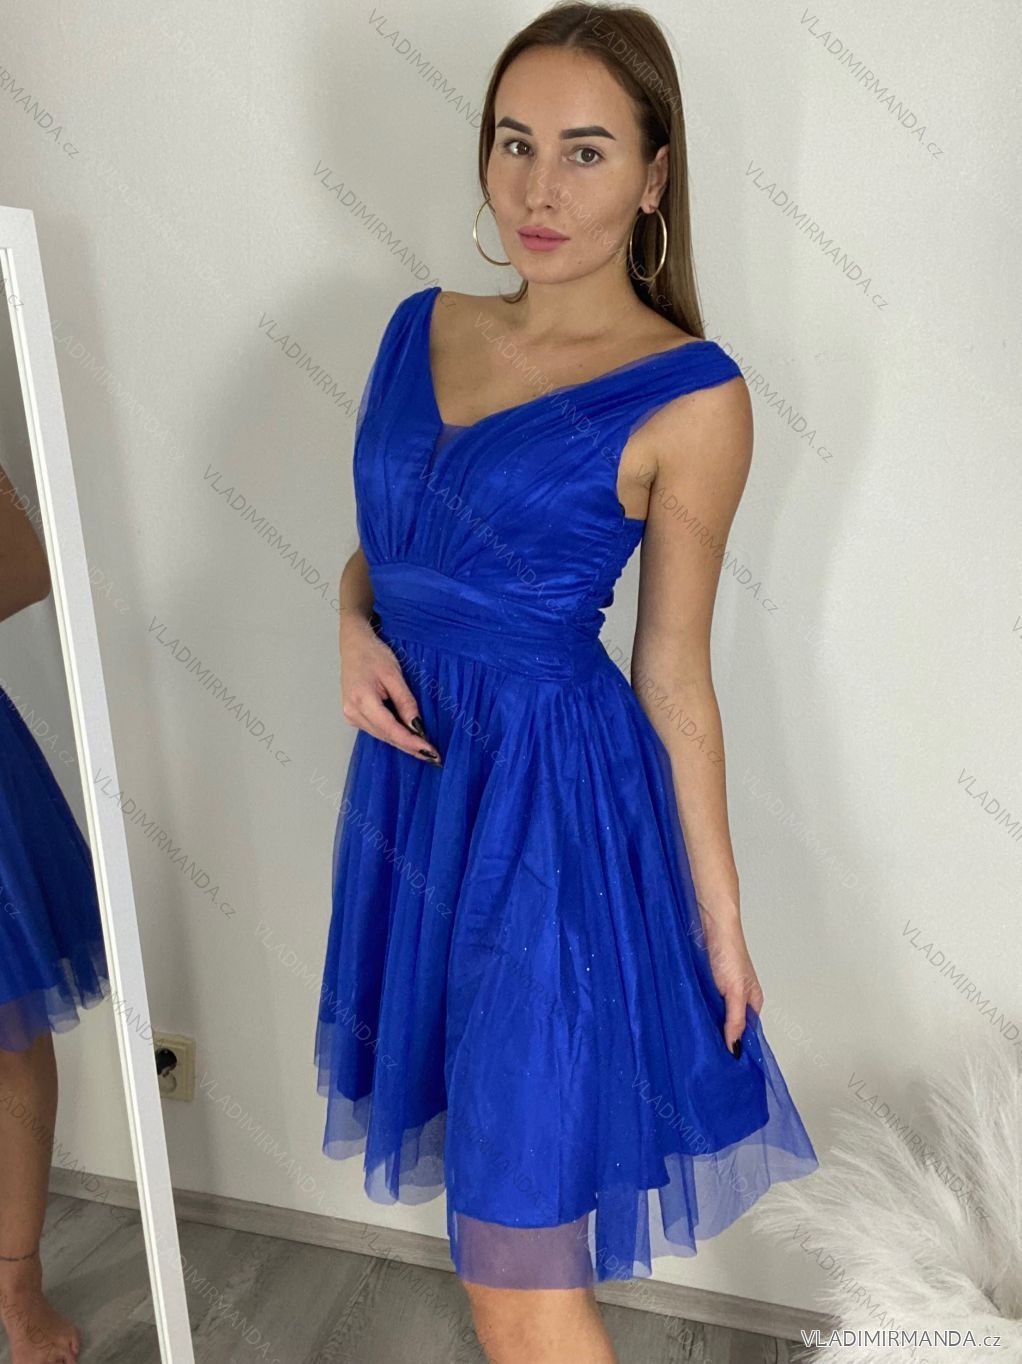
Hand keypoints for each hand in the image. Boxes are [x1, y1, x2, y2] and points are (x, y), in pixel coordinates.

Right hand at [339, 614, 441, 763]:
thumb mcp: (394, 675)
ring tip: (425, 750)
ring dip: (403, 743)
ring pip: (382, 736)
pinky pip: (377, 730)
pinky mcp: (354, 716)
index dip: (411, 743)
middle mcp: (353, 712)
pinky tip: (408, 738)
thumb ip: (405, 702)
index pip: (391, 729)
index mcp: (362, 700)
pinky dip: (393, 735)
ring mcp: (351, 715)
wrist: (354, 646)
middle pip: (386, 736)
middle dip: (410, 747)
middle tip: (434, 757)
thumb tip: (417, 726)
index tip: (430, 752)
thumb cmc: (374, 655)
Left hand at [695, 897, 763, 1054]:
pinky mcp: (701, 984)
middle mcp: (735, 998)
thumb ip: (736, 1019)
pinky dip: (693, 1012)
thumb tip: (735, 1049)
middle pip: (728, 1026)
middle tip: (705, 1061)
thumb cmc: (729, 951)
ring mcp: (717, 992)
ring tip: (693, 1046)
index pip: (747, 1033)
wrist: (709, 922)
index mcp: (751, 1002)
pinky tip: (685, 1022)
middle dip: (719, 1040)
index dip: (738, 1048)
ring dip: (704, 1026)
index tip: (726, 1068)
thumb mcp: (736, 990)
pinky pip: (698, 1003)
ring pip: (711, 1016)